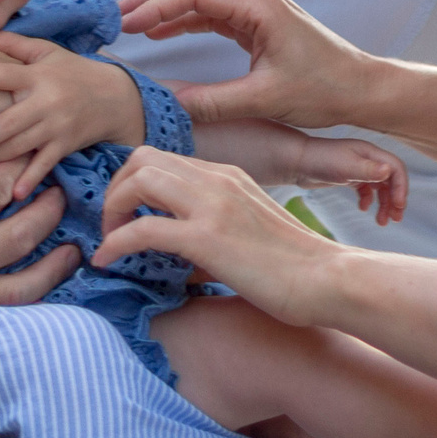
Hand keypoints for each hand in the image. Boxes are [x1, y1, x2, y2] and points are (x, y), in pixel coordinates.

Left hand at [0, 35, 144, 195]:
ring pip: (20, 146)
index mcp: (38, 76)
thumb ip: (11, 44)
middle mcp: (46, 101)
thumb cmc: (72, 71)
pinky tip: (14, 193)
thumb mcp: (46, 52)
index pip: (3, 75)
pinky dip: (31, 178)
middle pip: (8, 122)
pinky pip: (45, 164)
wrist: (115, 97)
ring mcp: (56, 126)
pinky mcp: (65, 145)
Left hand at [93, 148, 348, 325]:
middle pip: (141, 158)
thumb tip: (173, 254)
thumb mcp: (248, 230)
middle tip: (112, 225)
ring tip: (109, 240)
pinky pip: (142, 229)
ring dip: (112, 209)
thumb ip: (212, 227)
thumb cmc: (295, 266)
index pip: (162, 158)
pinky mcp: (207, 237)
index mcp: (228, 175)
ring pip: (138, 180)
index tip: (124, 214)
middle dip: (115, 189)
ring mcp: (212, 205)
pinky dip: (115, 243)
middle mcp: (218, 179)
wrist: (328, 279)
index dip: (131, 182)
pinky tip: (107, 261)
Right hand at [114, 0, 384, 128]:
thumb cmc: (324, 91)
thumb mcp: (265, 100)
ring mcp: (256, 7)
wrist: (362, 89)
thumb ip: (215, 103)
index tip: (125, 24)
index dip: (156, 6)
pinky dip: (182, 18)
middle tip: (116, 17)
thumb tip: (168, 104)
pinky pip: (211, 10)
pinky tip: (159, 33)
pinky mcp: (257, 21)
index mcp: (259, 7)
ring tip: (129, 24)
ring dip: (164, 5)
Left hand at [284, 135, 410, 225]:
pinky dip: (368, 200)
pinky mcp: (348, 177)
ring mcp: (358, 168)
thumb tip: (389, 171)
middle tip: (396, 219)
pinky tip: (362, 208)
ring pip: (380, 187)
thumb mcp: (346, 167)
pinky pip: (366, 190)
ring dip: (384, 204)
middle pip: (391, 179)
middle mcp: (368, 159)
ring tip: (382, 222)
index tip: (398, 206)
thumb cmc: (320, 160)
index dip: (401, 187)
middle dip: (396, 199)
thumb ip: (368, 170)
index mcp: (371, 153)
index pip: (396, 169)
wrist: (297, 161)